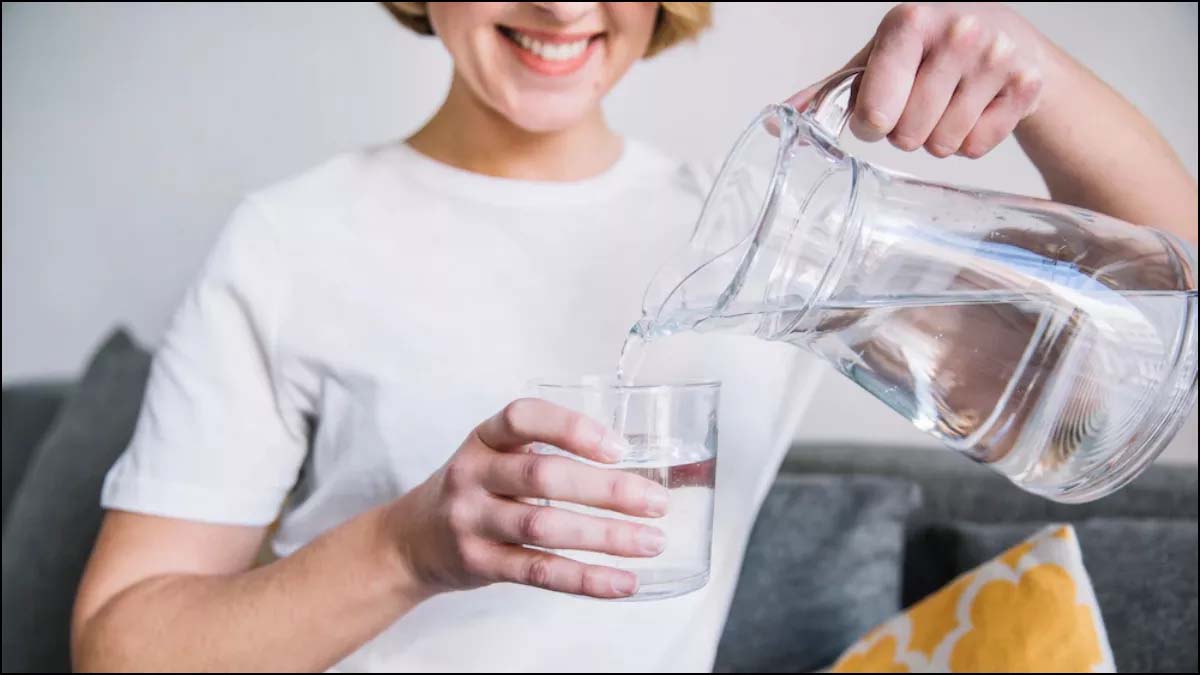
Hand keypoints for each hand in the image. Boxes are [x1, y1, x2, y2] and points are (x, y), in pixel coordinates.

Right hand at [384, 398, 668, 598]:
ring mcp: (472, 520)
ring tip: (652, 541)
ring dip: (605, 537)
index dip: (572, 428)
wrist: (411, 541)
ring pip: (543, 528)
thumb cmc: (474, 490)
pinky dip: (585, 578)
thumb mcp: (494, 455)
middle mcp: (473, 474)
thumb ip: (546, 453)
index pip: (523, 417)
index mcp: (484, 437)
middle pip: (543, 476)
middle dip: (607, 490)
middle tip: (657, 501)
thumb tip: (635, 466)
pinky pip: (538, 571)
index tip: (619, 447)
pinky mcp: (479, 563)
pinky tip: (622, 580)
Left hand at [790, 3, 1050, 158]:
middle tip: (918, 104)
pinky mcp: (1026, 84)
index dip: (871, 124)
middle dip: (906, 132)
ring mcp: (995, 58)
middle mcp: (957, 33)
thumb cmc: (929, 47)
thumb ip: (831, 91)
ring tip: (946, 105)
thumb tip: (778, 119)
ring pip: (943, 145)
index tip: (878, 113)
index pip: (876, 110)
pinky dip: (970, 140)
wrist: (1006, 37)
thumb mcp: (878, 57)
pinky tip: (974, 109)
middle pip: (908, 136)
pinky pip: (977, 147)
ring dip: (937, 138)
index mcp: (909, 23)